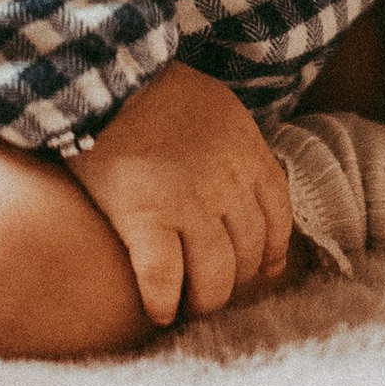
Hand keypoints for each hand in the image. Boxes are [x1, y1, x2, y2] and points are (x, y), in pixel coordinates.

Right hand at [70, 62, 292, 329]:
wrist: (106, 75)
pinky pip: (162, 279)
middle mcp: (227, 185)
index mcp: (249, 155)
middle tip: (213, 289)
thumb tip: (255, 193)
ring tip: (187, 307)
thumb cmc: (156, 89)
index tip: (258, 270)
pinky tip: (158, 310)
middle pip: (247, 255)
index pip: (277, 221)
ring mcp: (188, 204)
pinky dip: (162, 302)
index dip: (269, 254)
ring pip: (213, 278)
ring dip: (202, 300)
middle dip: (234, 281)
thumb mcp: (220, 108)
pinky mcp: (144, 218)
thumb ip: (241, 150)